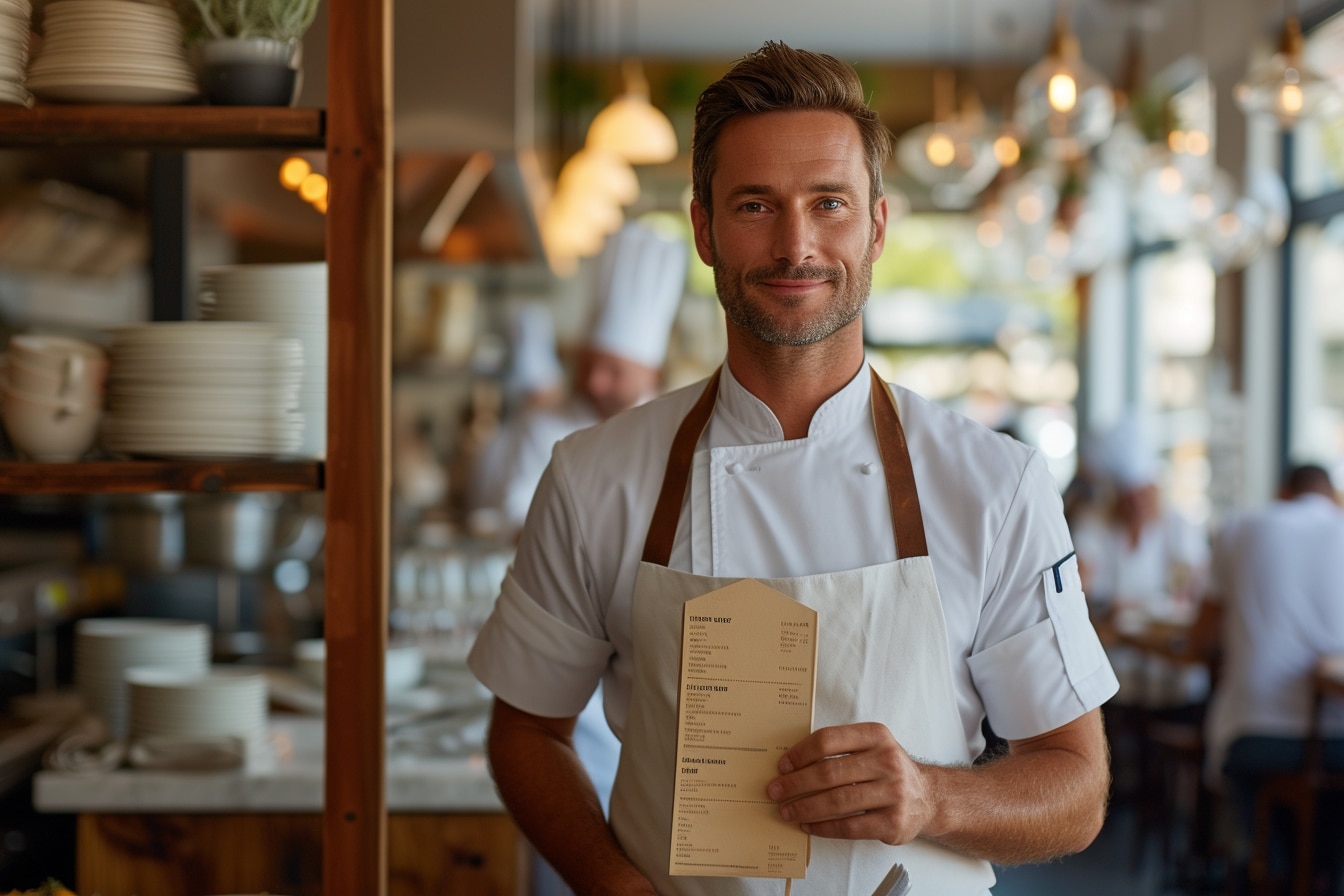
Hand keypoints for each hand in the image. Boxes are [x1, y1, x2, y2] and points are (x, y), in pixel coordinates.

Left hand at [765, 722, 933, 845]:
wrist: (927, 798)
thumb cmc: (887, 770)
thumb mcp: (871, 747)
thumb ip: (840, 749)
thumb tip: (792, 764)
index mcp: (877, 736)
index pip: (829, 740)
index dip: (800, 753)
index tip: (782, 766)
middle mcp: (887, 761)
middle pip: (829, 772)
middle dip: (796, 784)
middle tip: (775, 791)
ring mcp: (893, 793)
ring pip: (837, 802)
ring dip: (805, 808)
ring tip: (787, 811)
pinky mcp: (893, 823)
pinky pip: (849, 827)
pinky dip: (824, 827)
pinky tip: (809, 826)